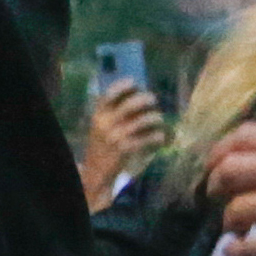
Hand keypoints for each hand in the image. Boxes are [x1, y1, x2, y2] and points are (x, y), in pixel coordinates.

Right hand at [77, 80, 169, 207]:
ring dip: (156, 118)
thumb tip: (138, 95)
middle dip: (147, 99)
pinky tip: (160, 137)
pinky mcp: (126, 149)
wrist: (96, 172)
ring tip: (159, 120)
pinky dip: (158, 136)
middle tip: (153, 101)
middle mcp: (105, 123)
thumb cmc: (102, 145)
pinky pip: (149, 138)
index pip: (109, 94)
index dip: (124, 86)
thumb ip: (112, 112)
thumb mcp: (100, 126)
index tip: (135, 84)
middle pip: (132, 103)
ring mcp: (116, 136)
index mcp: (98, 115)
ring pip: (144, 120)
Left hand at [205, 85, 255, 255]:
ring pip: (242, 208)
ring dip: (229, 220)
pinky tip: (236, 252)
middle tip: (217, 196)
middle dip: (215, 184)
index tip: (213, 165)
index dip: (219, 150)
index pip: (249, 136)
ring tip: (236, 227)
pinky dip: (239, 252)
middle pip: (235, 169)